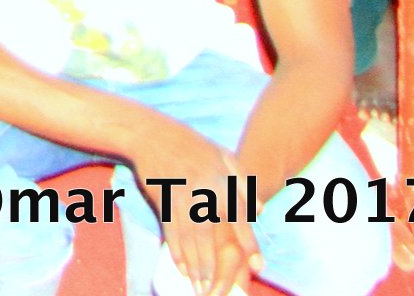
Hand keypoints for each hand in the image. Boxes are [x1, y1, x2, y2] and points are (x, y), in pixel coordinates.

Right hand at [129, 122, 255, 295]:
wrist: (151, 133)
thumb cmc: (191, 144)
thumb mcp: (222, 155)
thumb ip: (243, 182)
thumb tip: (262, 210)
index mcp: (220, 179)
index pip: (239, 216)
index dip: (249, 242)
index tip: (258, 265)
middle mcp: (202, 190)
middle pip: (211, 234)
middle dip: (215, 264)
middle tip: (220, 288)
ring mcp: (179, 195)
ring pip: (189, 236)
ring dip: (196, 264)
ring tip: (201, 286)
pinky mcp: (161, 199)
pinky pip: (170, 230)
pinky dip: (175, 250)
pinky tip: (181, 268)